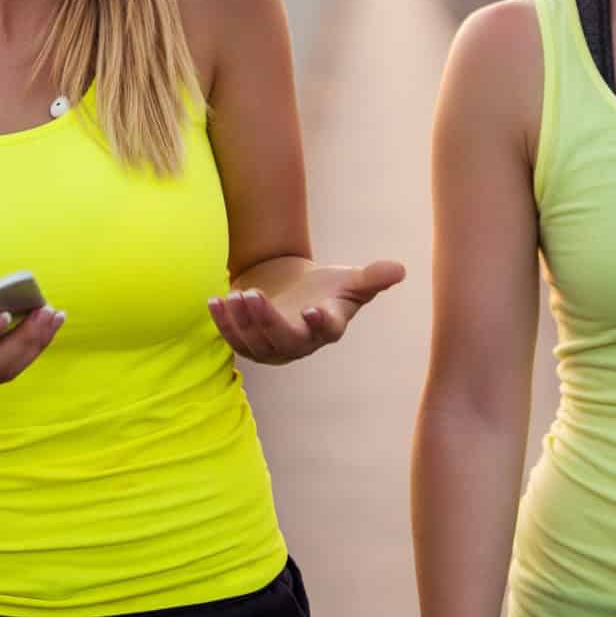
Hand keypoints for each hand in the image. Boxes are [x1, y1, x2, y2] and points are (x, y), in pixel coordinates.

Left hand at [209, 259, 404, 363]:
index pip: (326, 331)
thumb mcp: (349, 280)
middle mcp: (299, 343)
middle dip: (267, 321)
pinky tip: (215, 300)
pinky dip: (222, 323)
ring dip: (242, 321)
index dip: (320, 323)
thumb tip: (400, 269)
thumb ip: (372, 277)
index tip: (314, 310)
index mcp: (327, 328)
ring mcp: (271, 347)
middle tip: (254, 295)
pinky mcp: (248, 342)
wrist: (291, 287)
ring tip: (235, 295)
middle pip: (283, 340)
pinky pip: (233, 338)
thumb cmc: (324, 286)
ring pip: (254, 342)